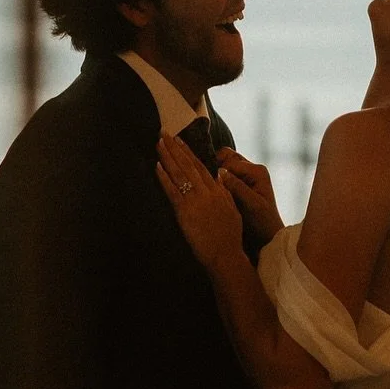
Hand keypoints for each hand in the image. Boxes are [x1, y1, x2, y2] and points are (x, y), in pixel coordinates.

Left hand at [156, 134, 243, 273]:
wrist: (226, 254)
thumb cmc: (230, 237)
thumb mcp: (232, 210)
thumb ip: (225, 192)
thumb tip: (220, 177)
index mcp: (218, 191)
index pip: (201, 166)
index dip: (189, 152)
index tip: (179, 140)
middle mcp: (207, 192)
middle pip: (188, 165)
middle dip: (175, 148)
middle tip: (164, 133)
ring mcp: (196, 201)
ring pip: (180, 174)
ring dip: (168, 157)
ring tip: (159, 144)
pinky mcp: (185, 212)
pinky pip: (173, 191)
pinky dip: (164, 178)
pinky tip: (157, 166)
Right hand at [214, 148, 282, 243]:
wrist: (268, 236)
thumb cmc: (262, 222)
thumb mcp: (251, 204)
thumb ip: (237, 187)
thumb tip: (220, 171)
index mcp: (257, 171)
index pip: (230, 161)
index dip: (217, 170)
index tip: (208, 182)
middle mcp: (252, 170)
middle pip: (227, 158)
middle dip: (215, 167)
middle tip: (207, 184)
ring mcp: (246, 177)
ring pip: (225, 166)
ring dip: (216, 175)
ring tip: (209, 189)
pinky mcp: (241, 185)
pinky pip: (226, 177)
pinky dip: (218, 182)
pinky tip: (213, 193)